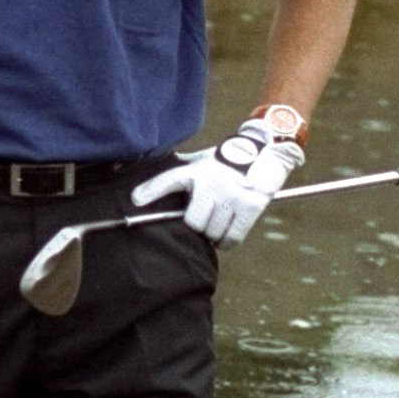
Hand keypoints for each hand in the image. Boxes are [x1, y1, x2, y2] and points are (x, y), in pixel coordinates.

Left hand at [130, 118, 302, 248]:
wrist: (262, 156)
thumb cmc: (225, 164)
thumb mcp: (201, 162)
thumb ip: (181, 173)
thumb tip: (147, 189)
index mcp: (196, 171)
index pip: (170, 180)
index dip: (151, 190)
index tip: (136, 200)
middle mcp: (213, 183)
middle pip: (194, 222)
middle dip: (198, 226)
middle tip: (203, 221)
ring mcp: (233, 195)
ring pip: (213, 232)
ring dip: (213, 235)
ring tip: (216, 225)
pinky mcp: (250, 206)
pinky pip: (232, 238)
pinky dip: (227, 242)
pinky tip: (226, 235)